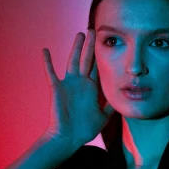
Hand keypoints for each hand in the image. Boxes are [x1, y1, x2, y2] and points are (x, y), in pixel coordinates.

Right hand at [41, 30, 114, 148]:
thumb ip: (111, 105)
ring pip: (72, 61)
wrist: (68, 138)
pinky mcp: (57, 89)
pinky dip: (47, 62)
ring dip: (76, 48)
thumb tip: (123, 96)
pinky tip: (45, 50)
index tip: (106, 42)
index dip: (101, 56)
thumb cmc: (85, 129)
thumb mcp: (103, 116)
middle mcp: (80, 83)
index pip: (97, 68)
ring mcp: (69, 84)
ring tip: (80, 34)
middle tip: (92, 30)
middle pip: (86, 59)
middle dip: (90, 45)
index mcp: (91, 88)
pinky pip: (51, 73)